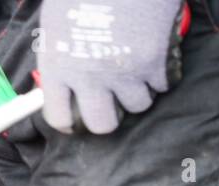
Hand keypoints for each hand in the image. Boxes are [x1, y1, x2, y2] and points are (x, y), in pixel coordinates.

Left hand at [39, 0, 184, 134]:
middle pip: (102, 124)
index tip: (75, 120)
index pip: (57, 116)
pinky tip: (154, 62)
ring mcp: (124, 72)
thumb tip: (58, 84)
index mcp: (58, 68)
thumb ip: (58, 59)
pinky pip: (163, 85)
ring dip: (138, 94)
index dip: (67, 121)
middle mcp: (90, 78)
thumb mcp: (55, 27)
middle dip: (107, 118)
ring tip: (135, 76)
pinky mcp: (155, 61)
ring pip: (138, 106)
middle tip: (111, 105)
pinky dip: (161, 77)